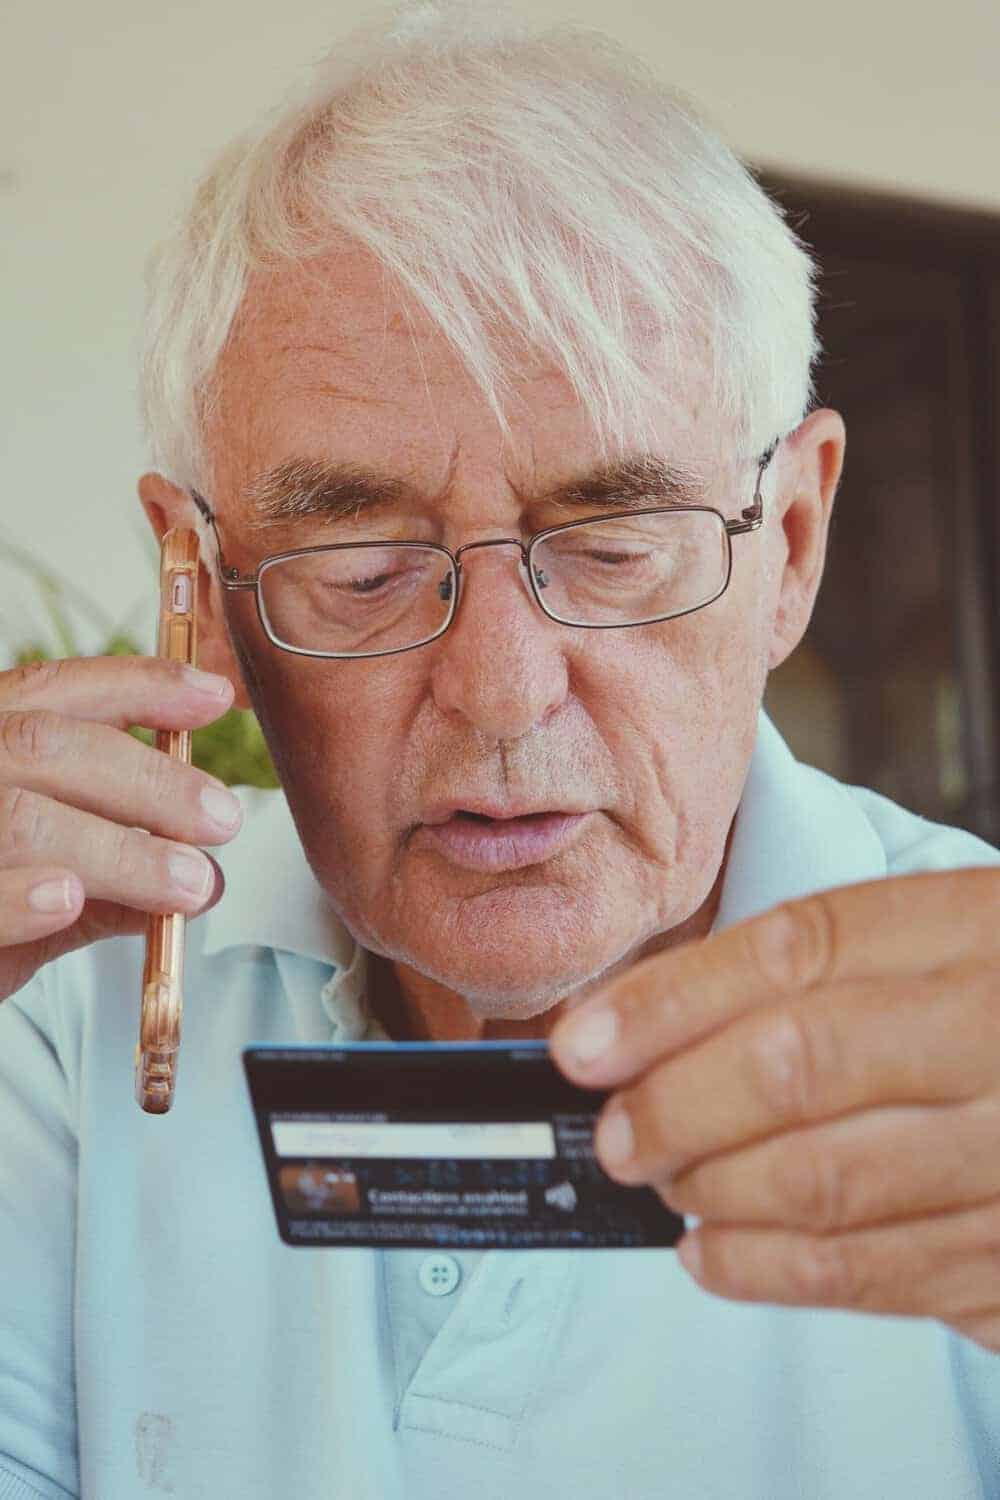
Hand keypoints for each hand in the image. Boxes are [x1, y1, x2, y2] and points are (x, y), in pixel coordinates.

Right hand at [0, 655, 245, 1001]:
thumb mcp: (38, 894)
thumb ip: (105, 878)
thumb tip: (202, 876)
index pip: (50, 691)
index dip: (137, 685)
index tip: (214, 697)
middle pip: (43, 746)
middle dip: (148, 778)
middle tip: (221, 820)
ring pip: (18, 816)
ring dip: (118, 850)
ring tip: (189, 882)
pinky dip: (20, 895)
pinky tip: (70, 898)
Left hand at [549, 869, 999, 1353]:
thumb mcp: (946, 939)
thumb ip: (816, 968)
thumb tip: (637, 1020)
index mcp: (978, 927)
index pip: (797, 951)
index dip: (672, 1000)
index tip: (583, 1043)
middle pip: (801, 1064)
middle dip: (678, 1106)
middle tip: (614, 1132)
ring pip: (830, 1182)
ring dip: (712, 1191)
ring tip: (657, 1181)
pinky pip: (880, 1277)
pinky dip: (772, 1272)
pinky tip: (711, 1254)